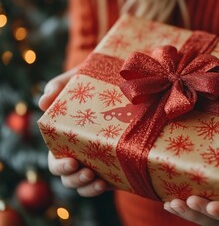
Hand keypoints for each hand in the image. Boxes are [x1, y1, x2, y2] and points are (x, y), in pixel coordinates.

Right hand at [39, 68, 110, 196]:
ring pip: (83, 185)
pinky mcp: (112, 166)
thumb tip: (42, 102)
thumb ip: (58, 86)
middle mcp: (79, 153)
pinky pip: (103, 183)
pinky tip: (108, 183)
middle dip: (74, 179)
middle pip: (68, 176)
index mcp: (65, 139)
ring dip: (87, 188)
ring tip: (99, 183)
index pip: (56, 158)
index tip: (72, 162)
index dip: (60, 165)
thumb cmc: (92, 83)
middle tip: (86, 172)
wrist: (125, 84)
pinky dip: (102, 188)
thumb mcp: (76, 80)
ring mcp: (95, 161)